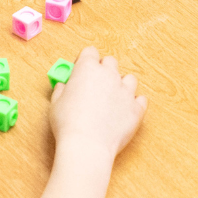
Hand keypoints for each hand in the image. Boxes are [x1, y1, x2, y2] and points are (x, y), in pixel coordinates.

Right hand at [49, 46, 146, 163]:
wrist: (87, 145)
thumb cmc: (68, 124)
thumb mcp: (56, 102)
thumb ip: (62, 90)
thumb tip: (65, 87)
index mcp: (88, 68)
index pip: (90, 52)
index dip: (85, 60)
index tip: (81, 70)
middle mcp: (109, 74)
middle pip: (110, 61)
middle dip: (104, 70)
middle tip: (96, 85)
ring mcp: (126, 91)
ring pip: (129, 78)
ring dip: (122, 85)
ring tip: (113, 99)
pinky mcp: (136, 108)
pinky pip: (141, 99)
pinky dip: (134, 103)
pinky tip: (126, 110)